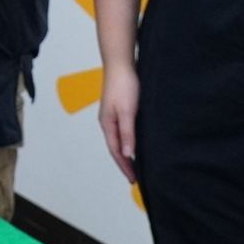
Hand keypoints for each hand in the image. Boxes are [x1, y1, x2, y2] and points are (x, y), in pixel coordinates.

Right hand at [98, 62, 139, 183]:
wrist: (121, 63)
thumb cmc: (123, 85)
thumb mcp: (127, 112)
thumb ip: (127, 133)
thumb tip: (128, 154)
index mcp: (107, 124)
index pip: (116, 151)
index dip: (125, 166)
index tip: (133, 179)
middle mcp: (108, 122)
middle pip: (116, 147)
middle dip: (124, 163)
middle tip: (135, 176)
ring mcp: (113, 115)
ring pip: (119, 139)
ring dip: (126, 152)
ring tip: (136, 163)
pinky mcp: (120, 108)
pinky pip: (123, 130)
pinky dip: (129, 140)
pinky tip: (135, 141)